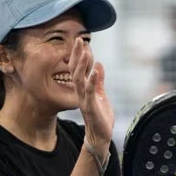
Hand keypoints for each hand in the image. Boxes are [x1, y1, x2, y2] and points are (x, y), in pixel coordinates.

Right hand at [70, 38, 113, 158]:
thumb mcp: (100, 94)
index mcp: (83, 89)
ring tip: (85, 51)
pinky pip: (90, 91)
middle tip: (78, 40)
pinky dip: (92, 80)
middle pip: (74, 70)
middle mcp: (80, 92)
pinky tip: (95, 70)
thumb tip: (99, 64)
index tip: (81, 42)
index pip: (78, 69)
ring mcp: (84, 99)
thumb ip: (99, 80)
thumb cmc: (100, 116)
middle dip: (76, 55)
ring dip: (82, 65)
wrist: (100, 136)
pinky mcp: (91, 106)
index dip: (79, 55)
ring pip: (79, 79)